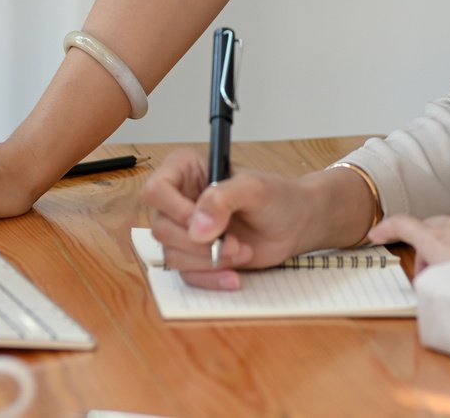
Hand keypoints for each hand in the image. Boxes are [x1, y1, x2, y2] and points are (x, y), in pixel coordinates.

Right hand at [141, 149, 318, 289]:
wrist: (294, 224)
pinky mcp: (194, 256)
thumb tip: (197, 228)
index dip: (175, 211)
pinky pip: (186, 275)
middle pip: (161, 228)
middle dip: (199, 244)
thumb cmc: (276, 197)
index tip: (204, 224)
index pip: (155, 190)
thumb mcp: (254, 188)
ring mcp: (185, 230)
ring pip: (172, 255)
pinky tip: (234, 276)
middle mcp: (178, 199)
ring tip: (241, 250)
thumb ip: (223, 199)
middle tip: (234, 242)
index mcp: (184, 170)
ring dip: (209, 261)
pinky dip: (210, 279)